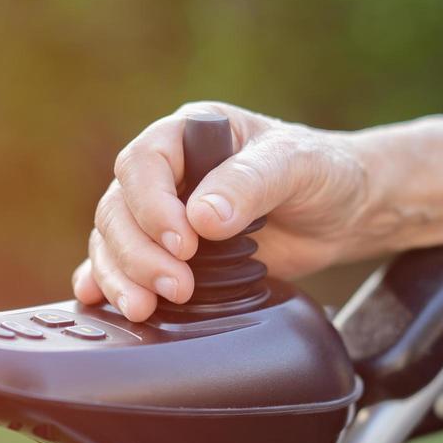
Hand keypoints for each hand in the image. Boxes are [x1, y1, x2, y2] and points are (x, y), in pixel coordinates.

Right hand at [73, 101, 370, 321]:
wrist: (344, 211)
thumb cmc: (323, 173)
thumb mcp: (296, 166)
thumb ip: (250, 184)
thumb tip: (203, 217)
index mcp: (190, 135)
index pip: (144, 164)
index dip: (152, 206)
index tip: (184, 243)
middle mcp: (169, 173)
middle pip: (119, 209)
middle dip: (139, 253)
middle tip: (176, 286)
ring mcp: (165, 214)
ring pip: (113, 240)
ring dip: (123, 276)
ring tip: (146, 308)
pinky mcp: (171, 254)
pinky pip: (121, 264)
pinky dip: (107, 283)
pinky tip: (98, 300)